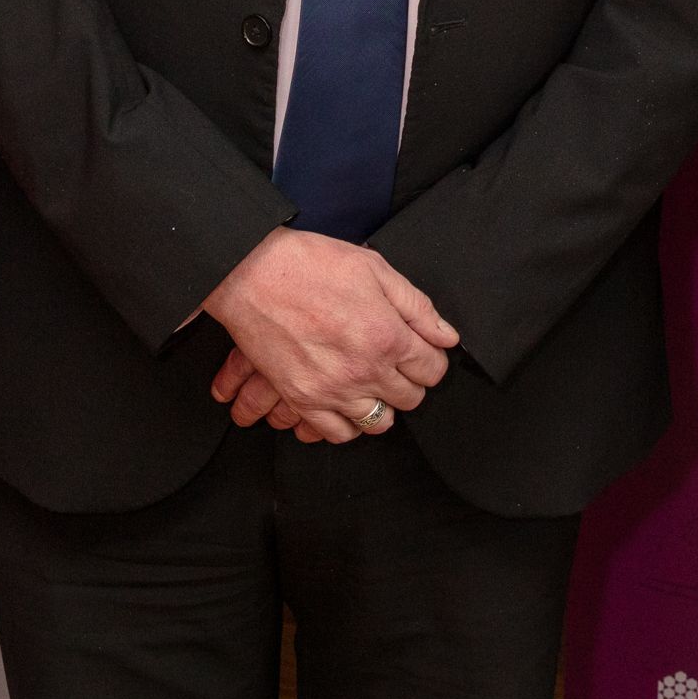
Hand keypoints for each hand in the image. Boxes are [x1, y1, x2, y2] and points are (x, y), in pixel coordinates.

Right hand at [200, 229, 455, 439]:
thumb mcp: (374, 269)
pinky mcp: (303, 400)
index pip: (433, 370)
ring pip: (379, 423)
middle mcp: (366, 370)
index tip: (420, 353)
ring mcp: (334, 390)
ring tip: (370, 385)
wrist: (251, 274)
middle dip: (409, 382)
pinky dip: (346, 424)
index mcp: (388, 336)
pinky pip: (337, 434)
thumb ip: (416, 306)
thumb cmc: (309, 264)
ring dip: (380, 405)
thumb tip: (446, 336)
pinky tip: (344, 403)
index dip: (431, 360)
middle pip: (411, 399)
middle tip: (395, 365)